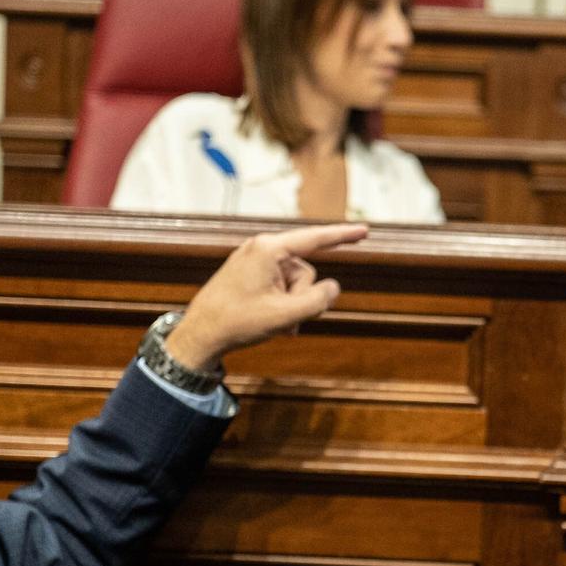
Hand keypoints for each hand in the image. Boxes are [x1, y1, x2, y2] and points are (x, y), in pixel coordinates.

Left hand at [164, 221, 367, 369]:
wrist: (200, 334)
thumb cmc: (237, 322)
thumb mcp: (285, 315)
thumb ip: (317, 300)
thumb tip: (333, 287)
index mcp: (269, 249)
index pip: (315, 239)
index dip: (344, 236)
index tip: (365, 231)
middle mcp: (261, 249)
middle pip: (306, 271)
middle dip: (303, 298)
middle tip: (286, 321)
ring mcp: (254, 261)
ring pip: (294, 283)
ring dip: (292, 305)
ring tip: (276, 324)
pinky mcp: (250, 274)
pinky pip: (279, 286)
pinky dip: (281, 304)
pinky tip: (272, 321)